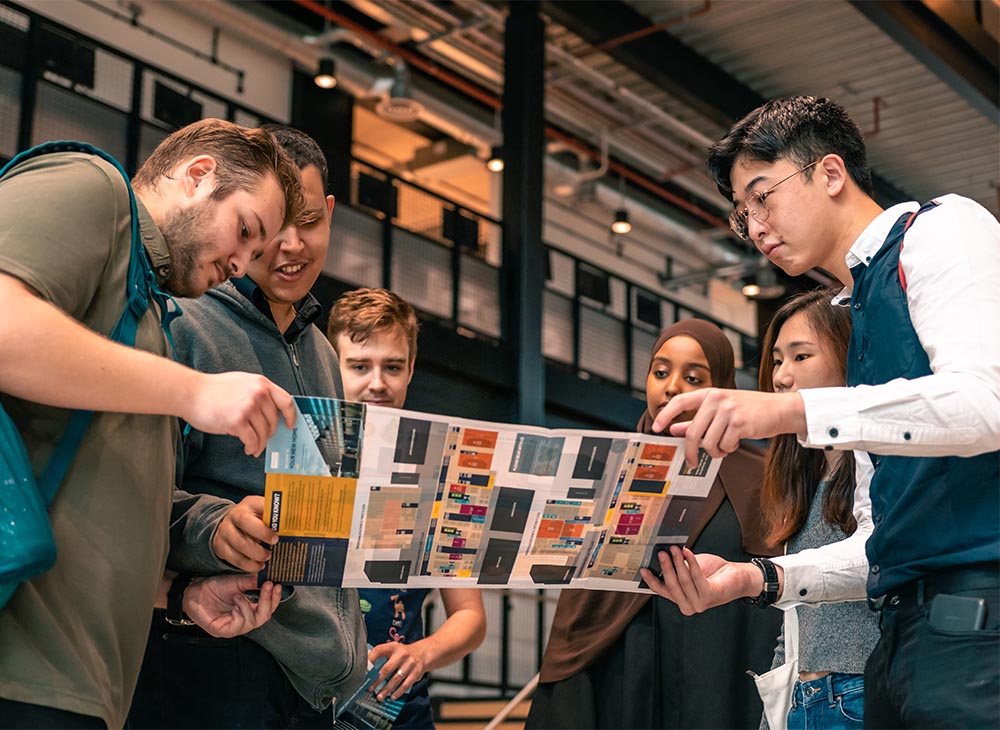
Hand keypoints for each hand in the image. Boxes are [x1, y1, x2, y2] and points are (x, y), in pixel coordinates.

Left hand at [183, 574, 280, 637]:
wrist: (194, 590)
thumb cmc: (214, 587)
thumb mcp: (237, 582)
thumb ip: (253, 582)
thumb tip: (270, 575)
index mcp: (249, 609)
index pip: (268, 608)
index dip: (275, 598)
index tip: (277, 584)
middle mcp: (243, 620)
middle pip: (264, 617)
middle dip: (268, 602)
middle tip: (269, 586)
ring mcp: (233, 628)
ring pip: (253, 622)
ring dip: (248, 606)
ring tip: (239, 595)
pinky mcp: (223, 631)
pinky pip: (239, 625)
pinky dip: (240, 611)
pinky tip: (235, 602)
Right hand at [185, 372, 295, 456]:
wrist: (190, 392)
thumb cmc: (212, 390)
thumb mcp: (242, 383)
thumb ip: (257, 393)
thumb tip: (269, 413)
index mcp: (261, 383)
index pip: (286, 401)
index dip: (291, 416)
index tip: (290, 425)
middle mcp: (258, 394)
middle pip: (274, 421)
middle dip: (269, 434)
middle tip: (262, 440)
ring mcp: (249, 407)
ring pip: (264, 433)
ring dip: (260, 444)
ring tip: (253, 448)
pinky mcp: (238, 420)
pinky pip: (252, 440)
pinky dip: (252, 447)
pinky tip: (248, 448)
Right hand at [212, 496, 277, 571]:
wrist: (229, 524)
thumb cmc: (254, 518)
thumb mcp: (264, 511)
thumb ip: (278, 515)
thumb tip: (301, 519)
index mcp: (249, 504)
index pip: (258, 507)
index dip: (268, 522)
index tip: (277, 535)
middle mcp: (234, 516)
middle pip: (246, 525)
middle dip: (262, 536)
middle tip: (273, 547)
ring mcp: (225, 532)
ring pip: (240, 545)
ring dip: (256, 555)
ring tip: (267, 558)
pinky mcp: (221, 547)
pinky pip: (234, 559)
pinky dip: (248, 565)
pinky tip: (257, 566)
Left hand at [369, 641, 426, 701]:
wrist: (424, 653)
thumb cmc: (403, 653)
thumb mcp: (393, 649)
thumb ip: (382, 656)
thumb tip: (367, 667)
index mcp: (393, 647)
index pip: (379, 650)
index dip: (370, 659)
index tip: (363, 669)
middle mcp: (402, 654)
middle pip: (387, 668)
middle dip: (377, 680)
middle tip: (370, 689)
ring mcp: (410, 663)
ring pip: (396, 679)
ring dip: (387, 689)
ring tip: (380, 696)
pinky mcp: (416, 672)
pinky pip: (406, 684)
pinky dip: (398, 692)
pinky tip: (392, 696)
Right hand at [639, 546, 763, 614]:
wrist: (737, 577)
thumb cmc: (713, 573)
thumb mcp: (690, 570)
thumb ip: (677, 568)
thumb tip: (663, 555)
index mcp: (680, 599)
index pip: (661, 591)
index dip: (651, 580)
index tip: (643, 569)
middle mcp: (688, 605)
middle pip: (671, 585)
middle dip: (665, 567)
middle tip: (661, 552)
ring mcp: (699, 603)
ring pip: (683, 580)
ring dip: (678, 562)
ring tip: (675, 548)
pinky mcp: (710, 595)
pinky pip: (696, 576)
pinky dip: (691, 562)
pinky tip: (688, 552)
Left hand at [651, 388, 805, 467]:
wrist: (779, 409)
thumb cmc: (749, 410)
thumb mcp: (721, 410)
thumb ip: (697, 420)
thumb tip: (674, 429)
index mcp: (709, 394)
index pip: (680, 401)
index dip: (665, 415)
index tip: (655, 427)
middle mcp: (716, 399)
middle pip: (692, 432)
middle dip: (690, 452)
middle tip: (691, 461)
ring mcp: (728, 410)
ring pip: (709, 442)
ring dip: (715, 451)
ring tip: (724, 446)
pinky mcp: (739, 422)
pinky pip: (724, 445)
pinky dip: (728, 449)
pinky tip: (735, 442)